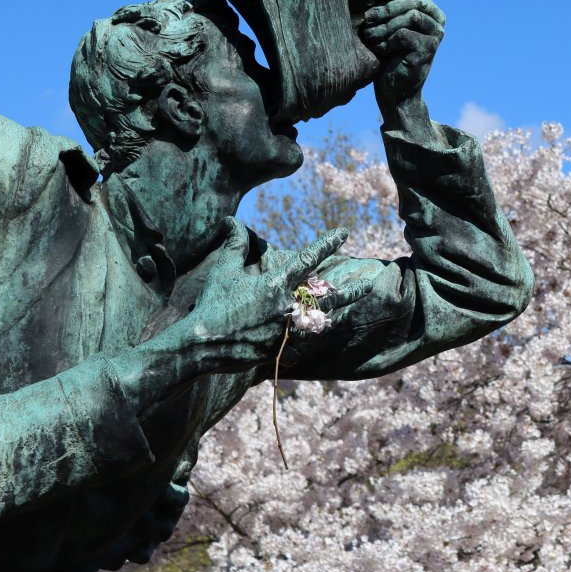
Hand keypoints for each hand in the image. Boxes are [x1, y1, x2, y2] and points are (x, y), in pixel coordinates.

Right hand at [186, 217, 349, 369]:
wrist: (202, 345)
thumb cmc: (211, 304)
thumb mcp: (223, 270)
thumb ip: (235, 245)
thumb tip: (232, 221)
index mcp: (276, 284)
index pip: (308, 258)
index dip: (327, 243)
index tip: (343, 232)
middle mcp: (288, 306)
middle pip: (329, 296)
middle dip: (351, 289)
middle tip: (368, 283)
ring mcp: (287, 330)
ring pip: (324, 320)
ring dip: (340, 311)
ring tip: (353, 307)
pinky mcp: (282, 350)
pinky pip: (306, 342)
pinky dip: (315, 335)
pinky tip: (326, 329)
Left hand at [359, 0, 445, 113]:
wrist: (393, 88)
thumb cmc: (386, 53)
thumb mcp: (386, 23)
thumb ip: (389, 4)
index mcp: (429, 9)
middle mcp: (437, 20)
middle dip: (387, 7)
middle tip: (368, 18)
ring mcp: (436, 36)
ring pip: (411, 15)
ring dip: (385, 25)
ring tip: (370, 36)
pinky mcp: (429, 51)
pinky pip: (405, 35)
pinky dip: (388, 41)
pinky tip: (380, 50)